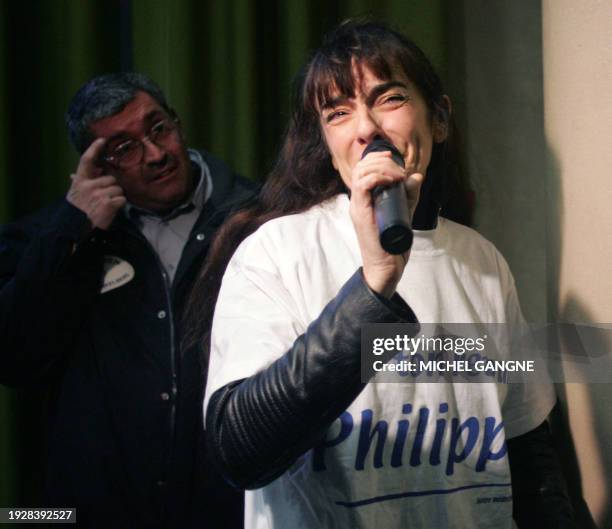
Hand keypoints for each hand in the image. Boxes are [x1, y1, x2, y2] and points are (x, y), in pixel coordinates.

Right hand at [66, 138, 126, 229]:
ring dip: (117, 196)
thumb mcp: (76, 193)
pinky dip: (120, 204)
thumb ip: (81, 182)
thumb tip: (80, 172)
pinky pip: (122, 199)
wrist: (76, 227)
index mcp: (80, 181)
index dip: (94, 149)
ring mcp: (98, 194)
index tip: (102, 140)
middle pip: (111, 179)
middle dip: (112, 187)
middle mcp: (89, 186)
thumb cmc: (78, 210)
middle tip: (106, 196)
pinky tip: (112, 209)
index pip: (86, 160)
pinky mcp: (108, 204)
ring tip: (108, 203)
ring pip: (118, 189)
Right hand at [349, 148, 423, 297]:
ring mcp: (358, 207)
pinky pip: (362, 186)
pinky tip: (392, 180)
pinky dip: (377, 177)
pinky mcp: (361, 214)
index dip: (377, 158)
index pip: (363, 168)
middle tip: (400, 170)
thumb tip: (416, 176)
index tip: (395, 161)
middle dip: (382, 161)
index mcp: (364, 199)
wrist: (385, 267)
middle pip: (361, 166)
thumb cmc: (392, 244)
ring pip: (361, 173)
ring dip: (382, 168)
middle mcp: (358, 201)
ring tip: (398, 175)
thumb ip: (409, 195)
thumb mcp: (404, 212)